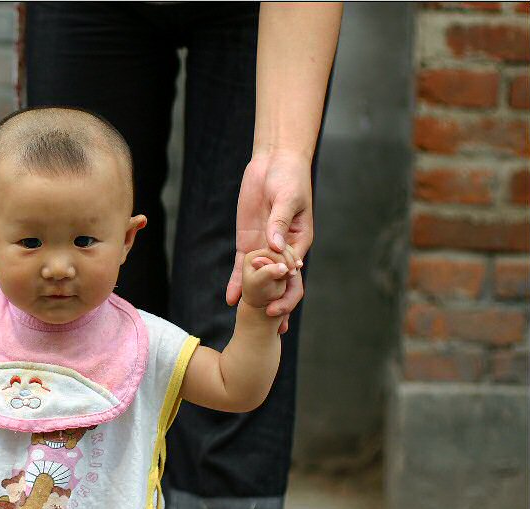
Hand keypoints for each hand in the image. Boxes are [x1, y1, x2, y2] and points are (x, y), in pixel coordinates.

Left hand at [226, 150, 313, 332]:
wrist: (274, 163)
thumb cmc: (289, 178)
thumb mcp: (287, 199)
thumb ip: (279, 222)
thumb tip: (274, 247)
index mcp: (298, 241)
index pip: (294, 270)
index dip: (287, 288)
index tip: (280, 302)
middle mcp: (282, 250)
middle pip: (279, 282)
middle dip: (278, 304)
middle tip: (273, 324)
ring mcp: (264, 248)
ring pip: (260, 280)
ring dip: (257, 300)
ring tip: (251, 322)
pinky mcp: (248, 242)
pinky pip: (242, 267)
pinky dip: (236, 282)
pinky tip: (230, 299)